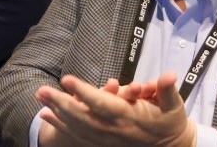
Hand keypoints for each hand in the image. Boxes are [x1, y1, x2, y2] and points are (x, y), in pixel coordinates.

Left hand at [36, 72, 195, 146]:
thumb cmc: (171, 123)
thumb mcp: (175, 106)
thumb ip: (167, 90)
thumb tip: (169, 75)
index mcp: (129, 116)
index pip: (102, 103)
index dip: (84, 92)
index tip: (66, 79)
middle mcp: (114, 129)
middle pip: (83, 117)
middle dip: (61, 103)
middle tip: (42, 91)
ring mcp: (107, 139)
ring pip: (77, 127)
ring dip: (57, 113)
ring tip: (40, 99)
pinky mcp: (103, 143)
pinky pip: (78, 136)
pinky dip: (61, 126)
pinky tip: (46, 116)